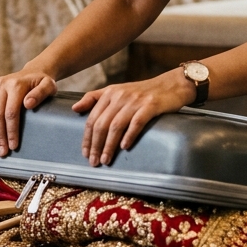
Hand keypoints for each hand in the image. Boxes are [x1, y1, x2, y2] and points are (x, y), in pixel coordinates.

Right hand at [0, 70, 56, 155]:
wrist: (32, 73)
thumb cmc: (41, 83)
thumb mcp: (48, 86)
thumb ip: (40, 94)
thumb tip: (28, 104)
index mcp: (16, 85)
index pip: (11, 113)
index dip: (11, 131)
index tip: (14, 146)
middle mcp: (1, 84)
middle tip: (2, 152)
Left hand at [73, 69, 196, 165]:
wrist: (171, 85)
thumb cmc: (143, 92)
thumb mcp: (117, 90)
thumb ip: (95, 98)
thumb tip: (75, 108)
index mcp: (110, 92)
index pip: (93, 118)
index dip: (87, 138)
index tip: (86, 153)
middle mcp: (120, 95)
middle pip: (102, 124)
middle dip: (96, 145)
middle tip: (94, 161)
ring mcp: (135, 101)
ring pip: (116, 126)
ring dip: (109, 145)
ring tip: (106, 160)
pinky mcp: (150, 105)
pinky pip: (136, 123)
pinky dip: (129, 136)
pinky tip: (124, 147)